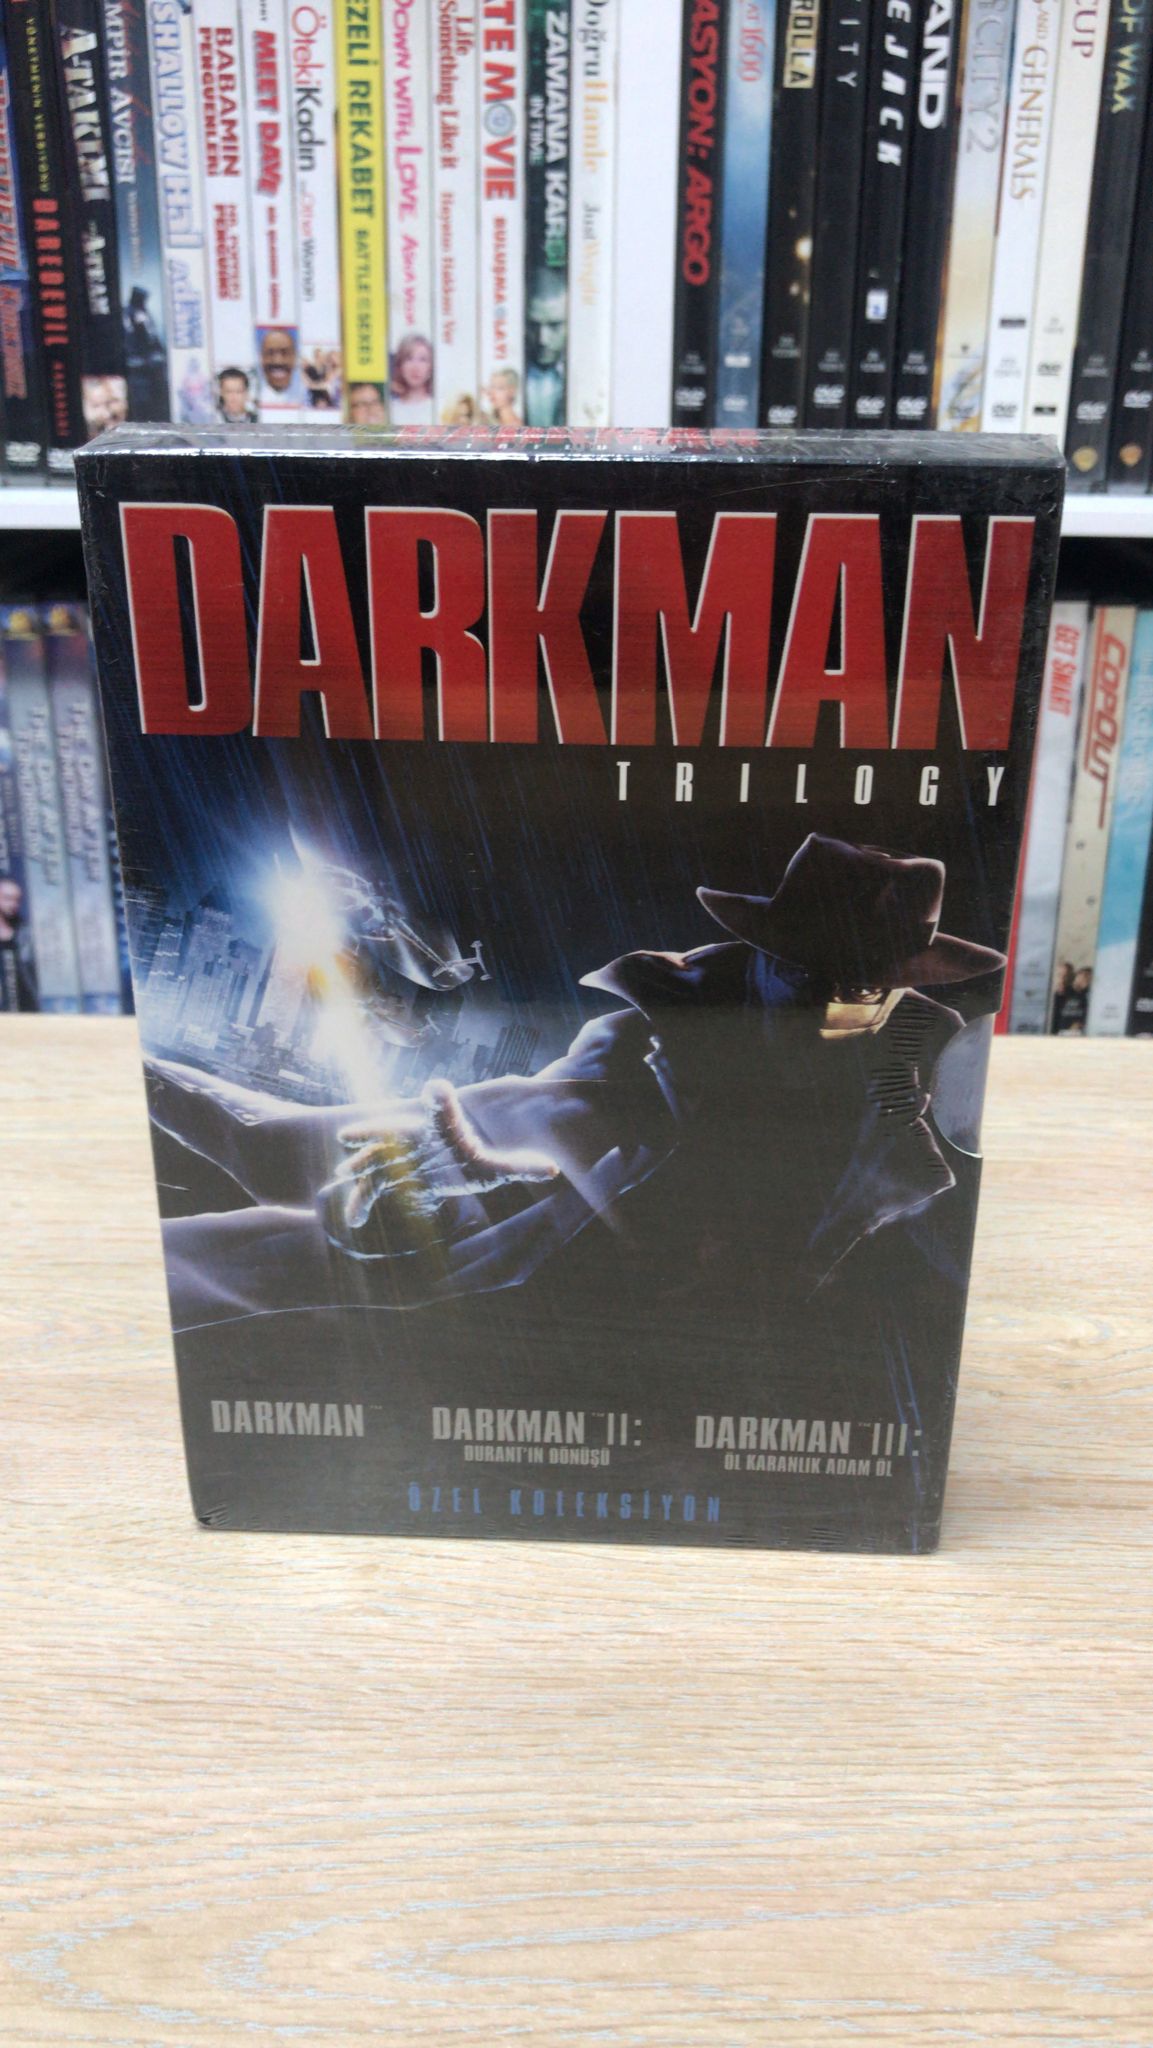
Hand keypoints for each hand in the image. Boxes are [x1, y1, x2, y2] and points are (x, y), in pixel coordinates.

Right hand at [319, 1080, 558, 1239]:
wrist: (447, 1166)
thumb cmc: (470, 1162)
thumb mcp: (492, 1169)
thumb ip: (518, 1167)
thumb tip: (553, 1170)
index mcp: (441, 1132)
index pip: (442, 1115)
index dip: (441, 1103)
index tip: (436, 1088)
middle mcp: (414, 1141)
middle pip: (392, 1133)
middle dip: (371, 1133)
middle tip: (349, 1135)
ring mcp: (397, 1159)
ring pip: (375, 1163)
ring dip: (360, 1172)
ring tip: (346, 1182)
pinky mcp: (389, 1179)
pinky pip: (372, 1189)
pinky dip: (362, 1203)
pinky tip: (354, 1222)